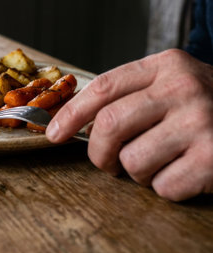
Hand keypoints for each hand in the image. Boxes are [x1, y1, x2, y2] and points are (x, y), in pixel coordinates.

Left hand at [46, 49, 212, 200]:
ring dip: (135, 171)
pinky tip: (182, 171)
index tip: (54, 133)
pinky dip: (164, 186)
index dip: (71, 113)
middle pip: (109, 123)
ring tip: (155, 161)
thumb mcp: (170, 82)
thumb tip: (79, 123)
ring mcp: (201, 123)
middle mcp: (182, 88)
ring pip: (132, 160)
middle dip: (97, 151)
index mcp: (165, 65)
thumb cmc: (205, 103)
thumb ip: (130, 93)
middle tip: (105, 161)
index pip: (103, 87)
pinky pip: (163, 186)